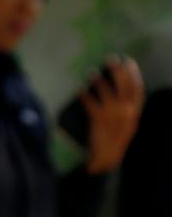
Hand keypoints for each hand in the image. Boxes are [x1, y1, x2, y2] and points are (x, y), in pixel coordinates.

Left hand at [82, 56, 143, 174]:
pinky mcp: (98, 120)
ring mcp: (112, 115)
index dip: (134, 74)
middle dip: (117, 70)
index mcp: (134, 112)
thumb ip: (126, 109)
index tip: (129, 62)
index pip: (137, 89)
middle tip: (110, 58)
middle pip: (123, 85)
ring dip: (98, 80)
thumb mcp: (128, 123)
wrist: (108, 157)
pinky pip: (90, 104)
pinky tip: (80, 89)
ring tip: (90, 72)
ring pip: (105, 92)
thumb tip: (120, 91)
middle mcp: (126, 111)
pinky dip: (84, 95)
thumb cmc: (116, 140)